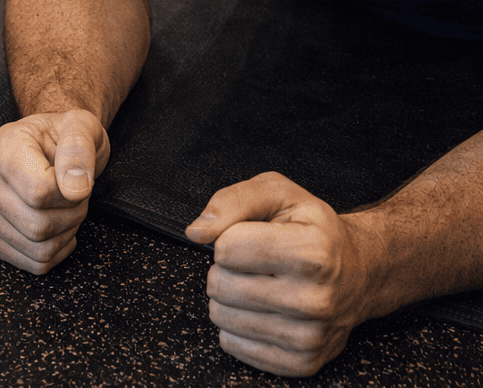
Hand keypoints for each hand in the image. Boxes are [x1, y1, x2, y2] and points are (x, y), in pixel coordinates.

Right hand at [0, 110, 109, 273]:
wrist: (49, 146)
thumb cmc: (63, 135)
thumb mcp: (80, 126)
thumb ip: (79, 149)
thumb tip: (75, 188)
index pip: (38, 192)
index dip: (69, 193)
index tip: (77, 178)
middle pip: (37, 225)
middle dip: (72, 215)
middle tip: (77, 194)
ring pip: (36, 248)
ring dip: (66, 233)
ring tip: (68, 207)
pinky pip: (32, 263)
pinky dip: (56, 251)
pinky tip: (60, 226)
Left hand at [185, 172, 375, 377]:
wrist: (359, 273)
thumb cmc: (314, 229)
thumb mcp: (279, 193)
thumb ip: (233, 201)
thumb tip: (196, 232)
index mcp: (313, 252)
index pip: (227, 248)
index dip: (229, 237)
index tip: (250, 236)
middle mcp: (315, 299)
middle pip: (221, 284)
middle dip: (225, 267)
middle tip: (251, 262)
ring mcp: (309, 336)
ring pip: (223, 317)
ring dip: (228, 296)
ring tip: (256, 283)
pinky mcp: (301, 362)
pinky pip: (234, 344)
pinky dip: (236, 324)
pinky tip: (260, 308)